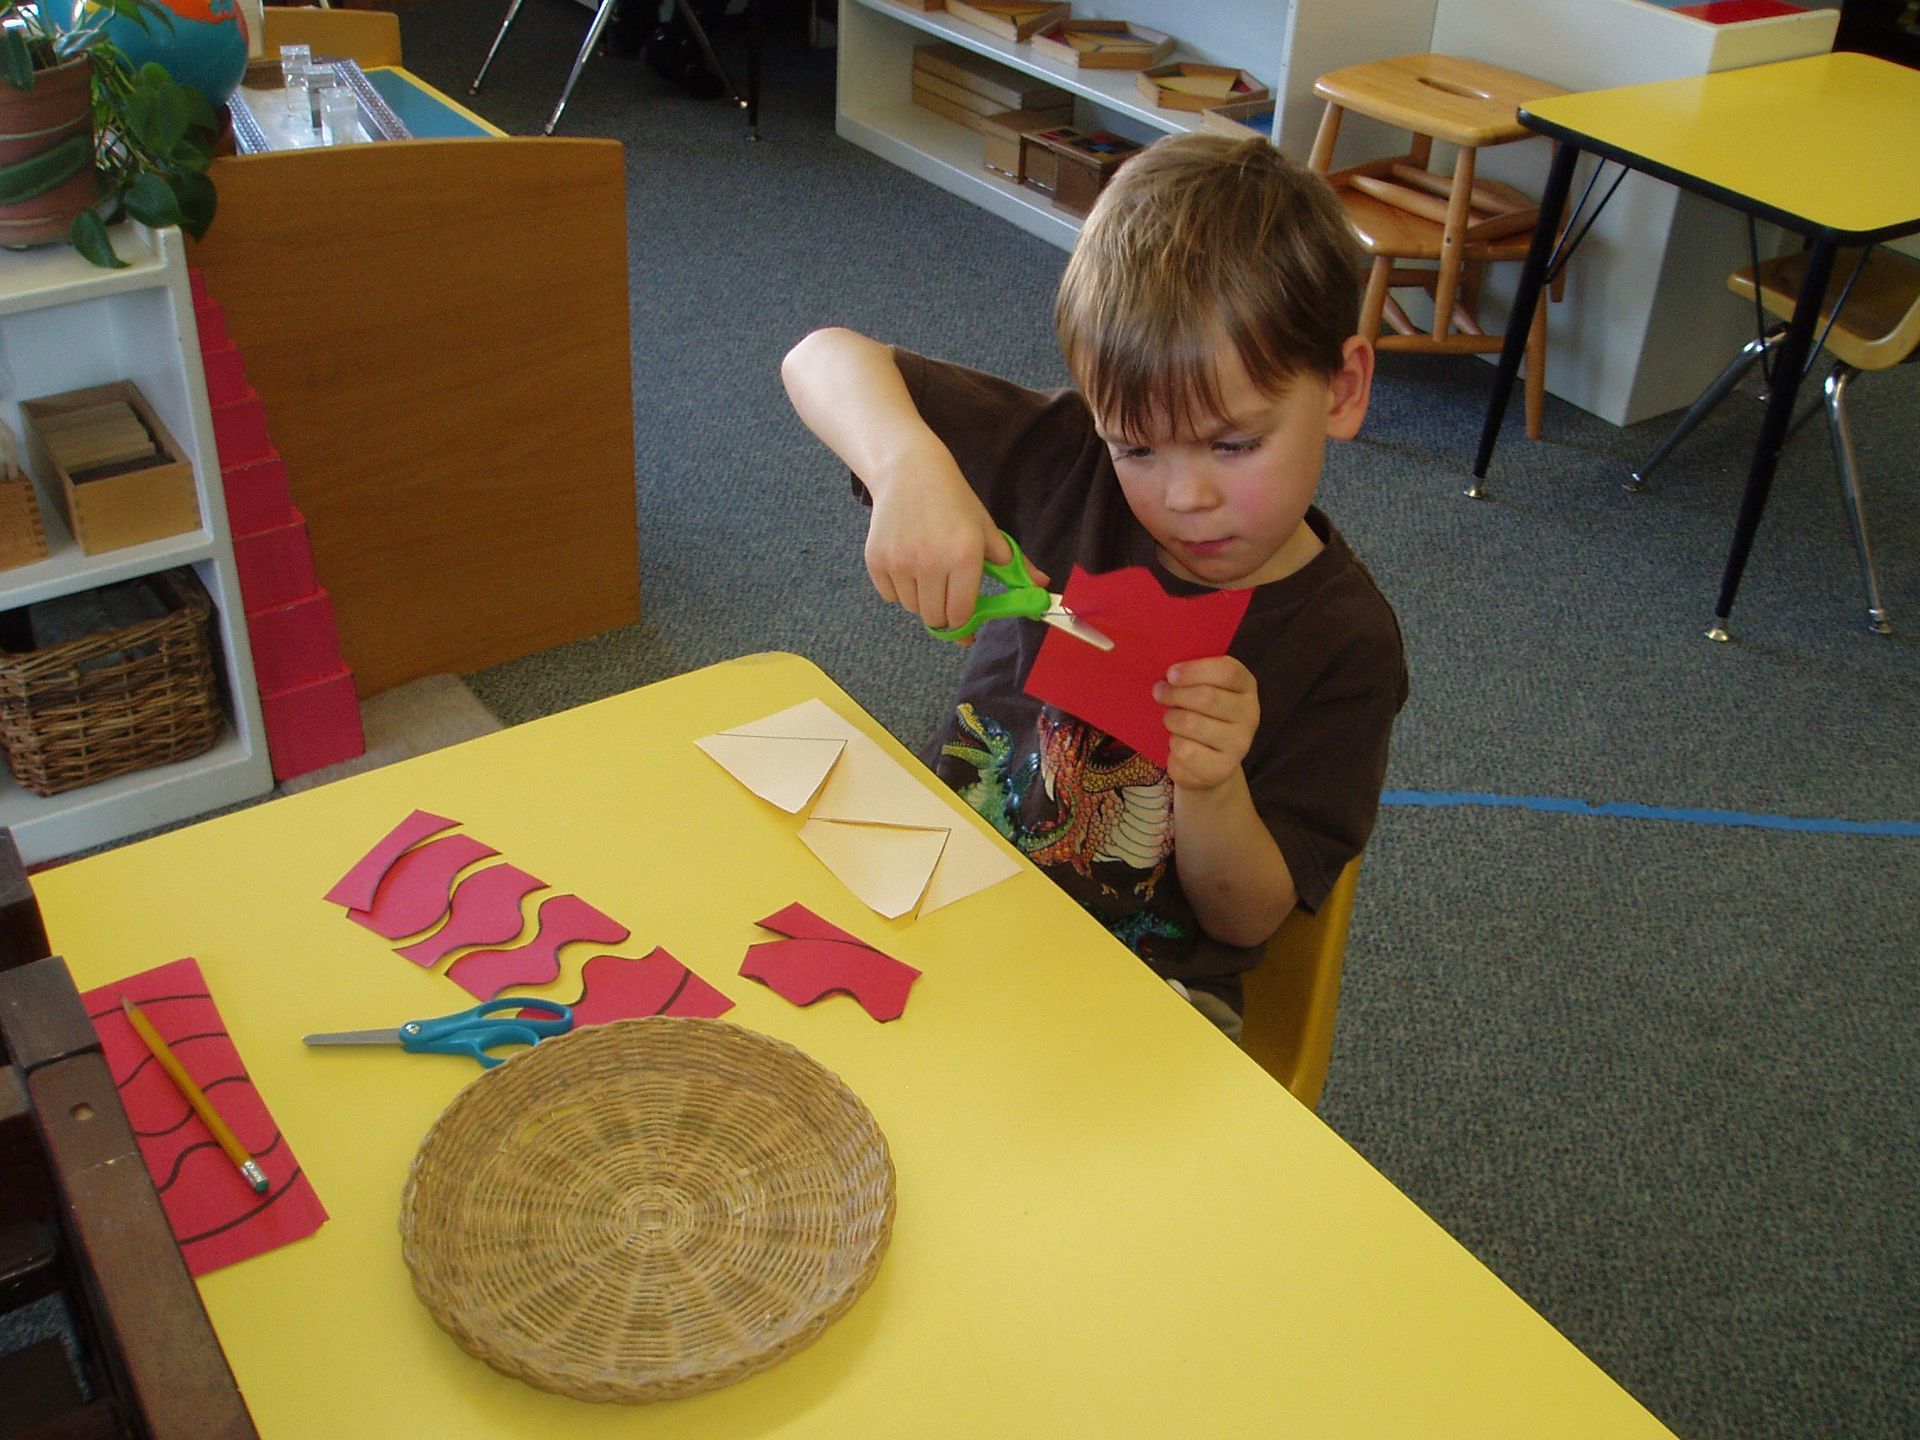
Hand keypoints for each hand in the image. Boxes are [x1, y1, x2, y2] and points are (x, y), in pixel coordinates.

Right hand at [865, 481, 1042, 635]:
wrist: (908, 472)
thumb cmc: (954, 501)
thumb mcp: (987, 528)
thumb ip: (1014, 563)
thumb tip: (1041, 586)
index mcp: (964, 557)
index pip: (962, 614)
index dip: (964, 623)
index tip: (966, 622)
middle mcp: (930, 564)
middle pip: (935, 618)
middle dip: (943, 614)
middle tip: (946, 595)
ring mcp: (900, 563)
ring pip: (912, 608)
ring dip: (921, 600)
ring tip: (926, 572)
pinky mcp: (876, 561)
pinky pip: (890, 596)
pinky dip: (899, 589)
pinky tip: (907, 564)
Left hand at [1154, 656, 1257, 791]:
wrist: (1208, 763)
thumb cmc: (1201, 715)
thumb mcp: (1201, 689)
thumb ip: (1190, 677)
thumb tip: (1167, 677)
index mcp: (1246, 686)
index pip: (1227, 671)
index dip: (1195, 670)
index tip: (1170, 673)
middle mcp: (1250, 714)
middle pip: (1206, 696)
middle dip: (1174, 694)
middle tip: (1159, 693)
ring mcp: (1240, 744)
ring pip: (1191, 723)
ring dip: (1171, 719)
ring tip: (1172, 721)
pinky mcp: (1223, 768)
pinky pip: (1185, 750)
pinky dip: (1173, 744)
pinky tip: (1179, 744)